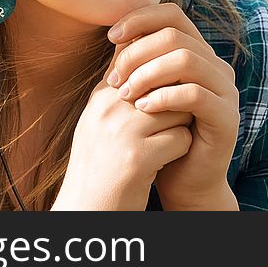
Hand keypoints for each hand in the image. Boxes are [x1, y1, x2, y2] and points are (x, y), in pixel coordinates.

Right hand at [52, 57, 193, 210]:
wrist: (86, 212)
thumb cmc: (100, 166)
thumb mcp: (101, 121)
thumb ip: (120, 90)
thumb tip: (140, 54)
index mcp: (102, 96)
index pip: (138, 57)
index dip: (162, 68)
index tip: (170, 87)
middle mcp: (109, 107)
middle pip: (165, 80)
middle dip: (177, 98)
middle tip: (173, 119)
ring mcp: (121, 131)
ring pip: (178, 107)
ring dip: (180, 125)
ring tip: (163, 142)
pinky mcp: (137, 157)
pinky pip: (181, 137)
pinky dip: (180, 150)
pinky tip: (163, 161)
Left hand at [107, 3, 238, 208]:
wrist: (182, 179)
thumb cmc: (159, 132)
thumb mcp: (144, 90)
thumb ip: (137, 62)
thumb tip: (116, 32)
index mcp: (198, 52)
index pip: (172, 14)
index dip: (140, 19)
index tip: (111, 37)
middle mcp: (216, 65)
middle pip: (175, 35)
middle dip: (137, 52)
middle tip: (114, 79)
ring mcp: (225, 90)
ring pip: (186, 60)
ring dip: (148, 74)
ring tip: (126, 94)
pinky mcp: (227, 116)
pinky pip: (195, 94)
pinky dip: (164, 97)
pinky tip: (142, 109)